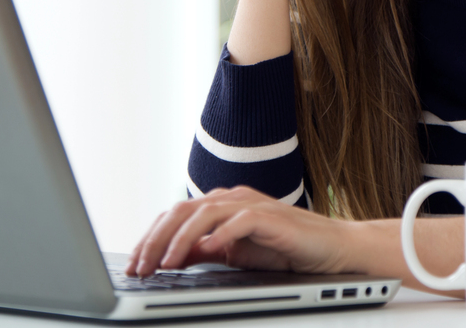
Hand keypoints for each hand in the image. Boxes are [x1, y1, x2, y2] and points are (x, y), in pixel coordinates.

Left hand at [126, 186, 356, 277]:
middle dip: (155, 239)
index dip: (150, 238)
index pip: (175, 216)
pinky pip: (240, 221)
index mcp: (220, 205)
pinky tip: (206, 251)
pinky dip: (220, 235)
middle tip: (140, 267)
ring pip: (204, 213)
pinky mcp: (271, 217)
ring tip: (164, 263)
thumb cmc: (284, 251)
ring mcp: (251, 205)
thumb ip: (203, 253)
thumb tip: (169, 259)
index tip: (134, 266)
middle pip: (182, 210)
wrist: (331, 250)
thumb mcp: (234, 256)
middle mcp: (232, 199)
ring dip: (179, 239)